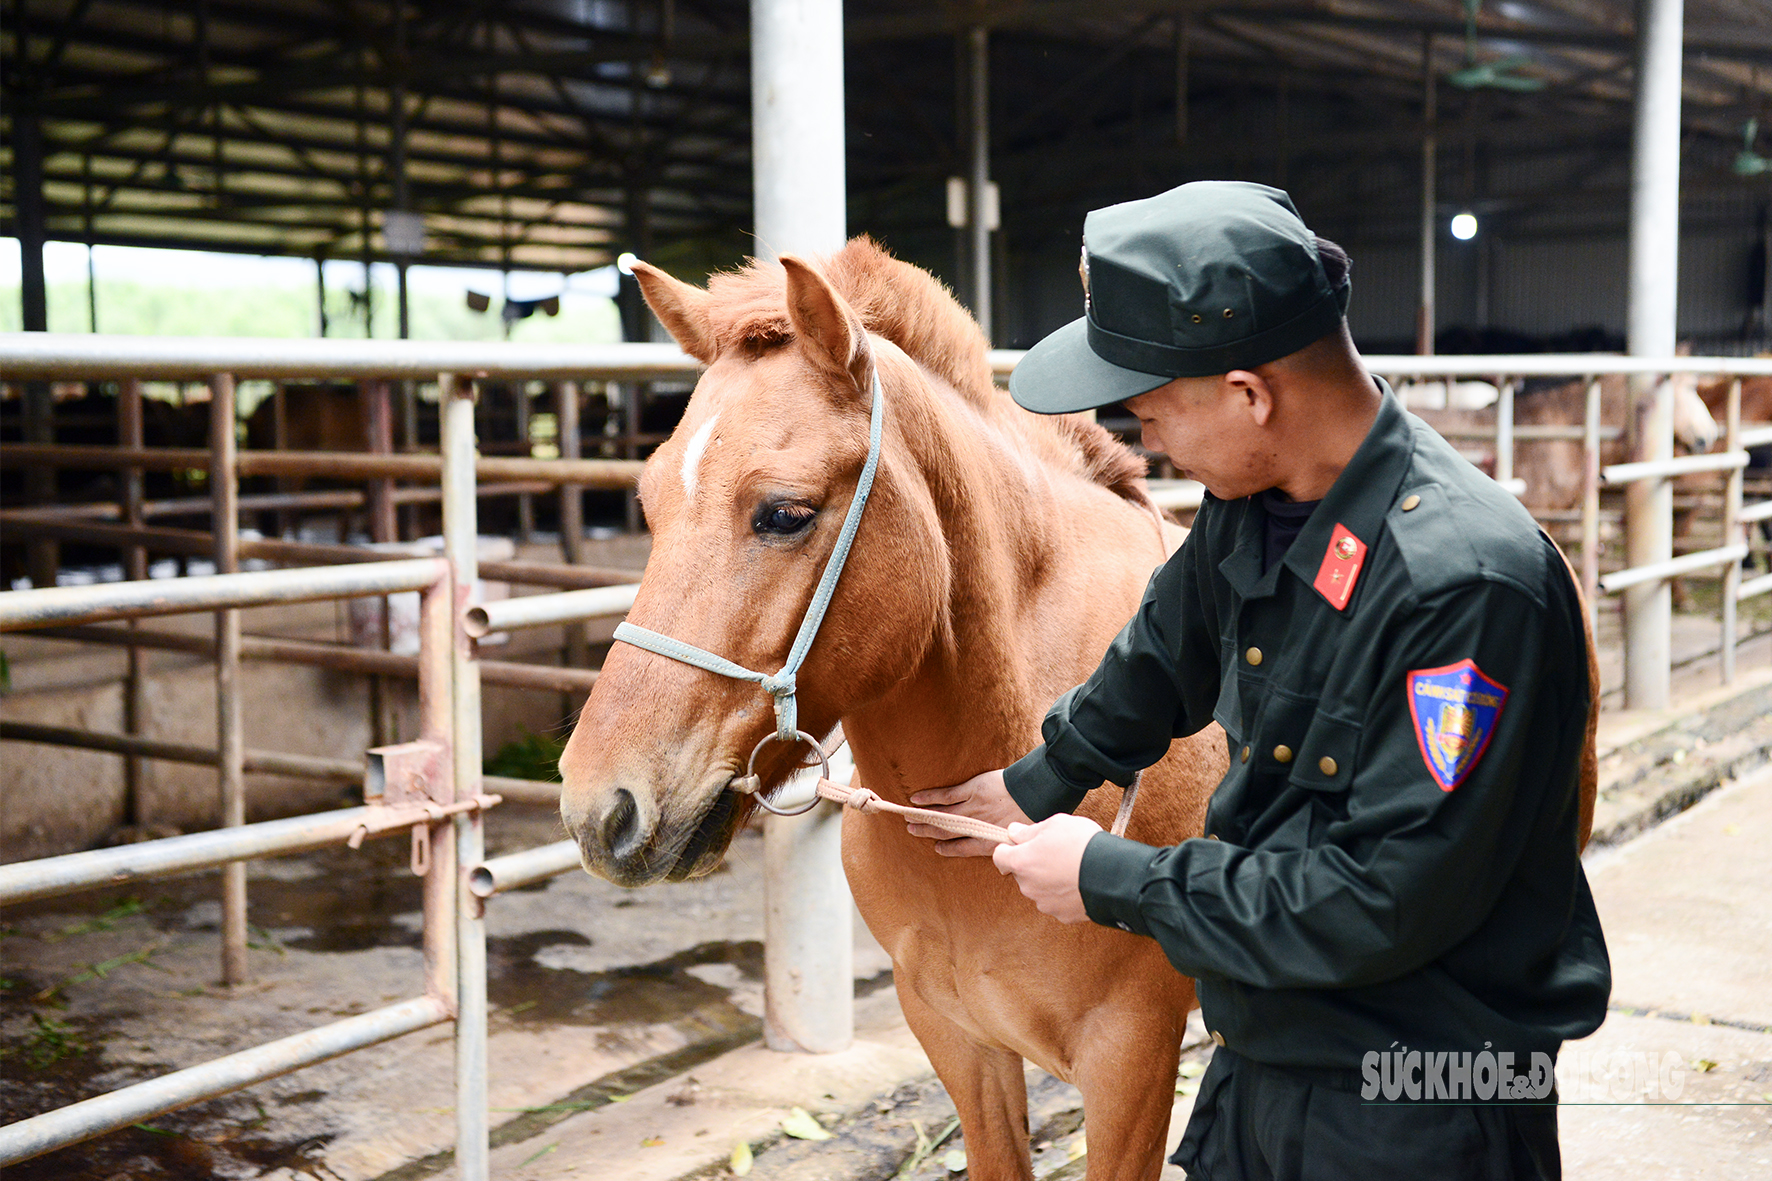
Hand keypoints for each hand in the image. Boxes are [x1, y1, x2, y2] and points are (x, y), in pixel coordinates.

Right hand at [905, 769, 1031, 857]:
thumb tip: (1008, 864)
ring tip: (909, 817)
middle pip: (946, 831)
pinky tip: (916, 799)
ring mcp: (971, 808)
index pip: (963, 848)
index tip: (937, 848)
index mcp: (988, 841)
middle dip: (928, 831)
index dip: (948, 848)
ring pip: (942, 815)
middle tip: (912, 830)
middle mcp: (975, 826)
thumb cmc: (1034, 815)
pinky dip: (929, 798)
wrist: (1035, 794)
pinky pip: (945, 796)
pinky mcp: (971, 790)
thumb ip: (1009, 849)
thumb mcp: (1022, 841)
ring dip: (924, 817)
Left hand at [991, 814, 1100, 923]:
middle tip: (1055, 851)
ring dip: (1048, 879)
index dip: (1008, 847)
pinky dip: (1063, 893)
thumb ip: (1029, 830)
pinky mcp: (1062, 916)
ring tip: (1071, 866)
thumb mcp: (1055, 823)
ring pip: (1039, 888)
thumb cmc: (1082, 844)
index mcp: (1022, 862)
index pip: (999, 856)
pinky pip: (1057, 902)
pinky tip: (1079, 882)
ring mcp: (1044, 903)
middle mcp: (1028, 886)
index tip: (1020, 843)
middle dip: (1032, 863)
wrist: (1113, 875)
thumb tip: (1014, 832)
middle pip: (1021, 872)